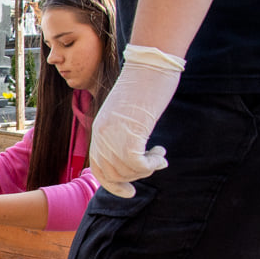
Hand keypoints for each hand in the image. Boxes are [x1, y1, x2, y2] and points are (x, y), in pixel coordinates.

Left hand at [90, 44, 184, 197]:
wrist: (149, 67)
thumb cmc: (143, 87)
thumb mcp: (125, 113)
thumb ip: (122, 132)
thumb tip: (131, 151)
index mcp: (98, 130)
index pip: (98, 167)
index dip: (112, 184)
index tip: (128, 191)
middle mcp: (102, 135)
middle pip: (112, 174)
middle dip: (134, 177)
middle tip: (153, 165)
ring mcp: (114, 135)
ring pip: (127, 171)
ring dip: (147, 169)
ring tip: (159, 155)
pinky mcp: (130, 133)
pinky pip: (138, 164)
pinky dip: (152, 164)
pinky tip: (161, 153)